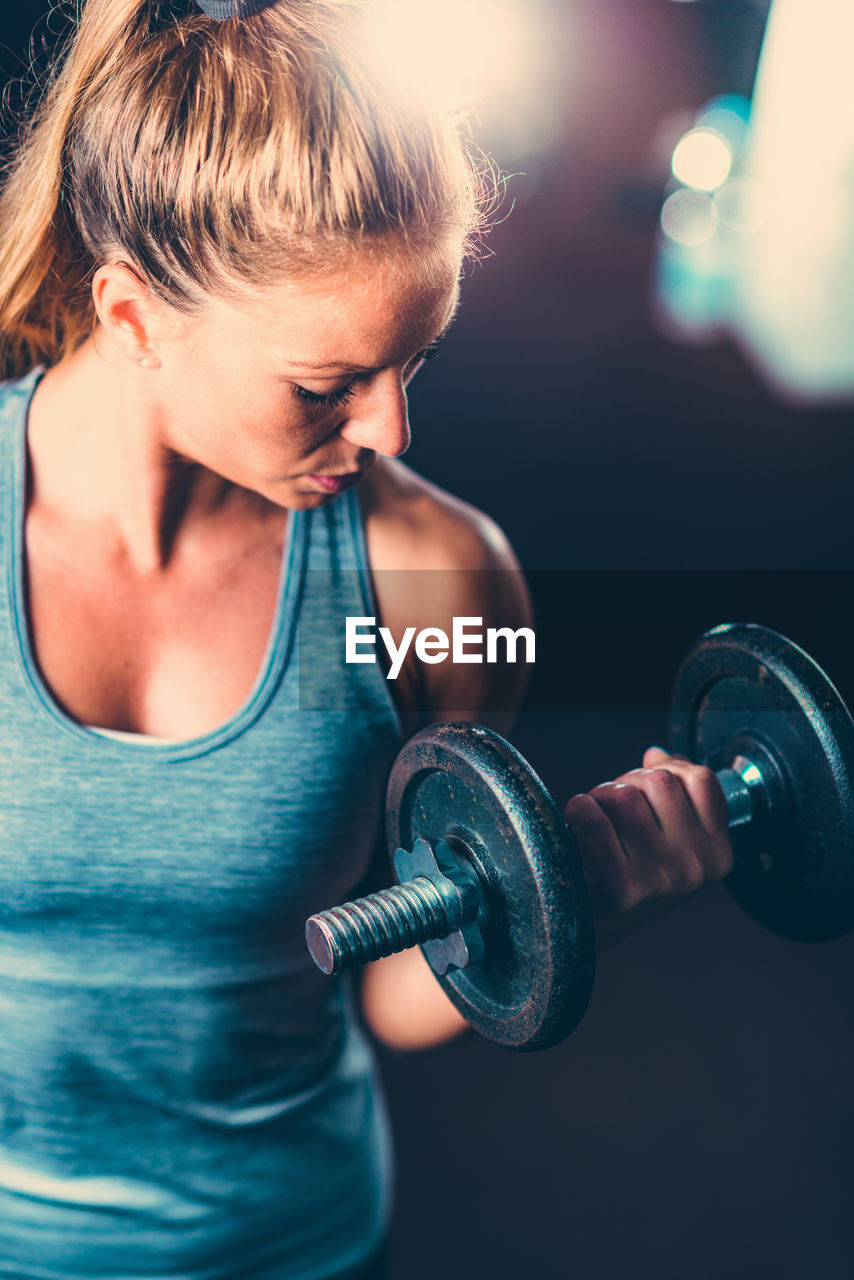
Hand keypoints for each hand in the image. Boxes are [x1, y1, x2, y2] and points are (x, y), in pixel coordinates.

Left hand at [564, 748, 734, 950]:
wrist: (589, 932)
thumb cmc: (626, 875)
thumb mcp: (666, 838)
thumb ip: (672, 792)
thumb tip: (657, 756)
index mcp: (718, 854)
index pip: (701, 779)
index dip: (665, 770)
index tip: (645, 789)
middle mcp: (697, 868)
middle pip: (658, 781)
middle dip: (626, 782)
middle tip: (610, 807)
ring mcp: (663, 879)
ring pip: (624, 796)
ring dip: (599, 797)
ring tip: (595, 820)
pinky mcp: (624, 887)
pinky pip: (594, 819)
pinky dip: (578, 813)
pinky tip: (578, 829)